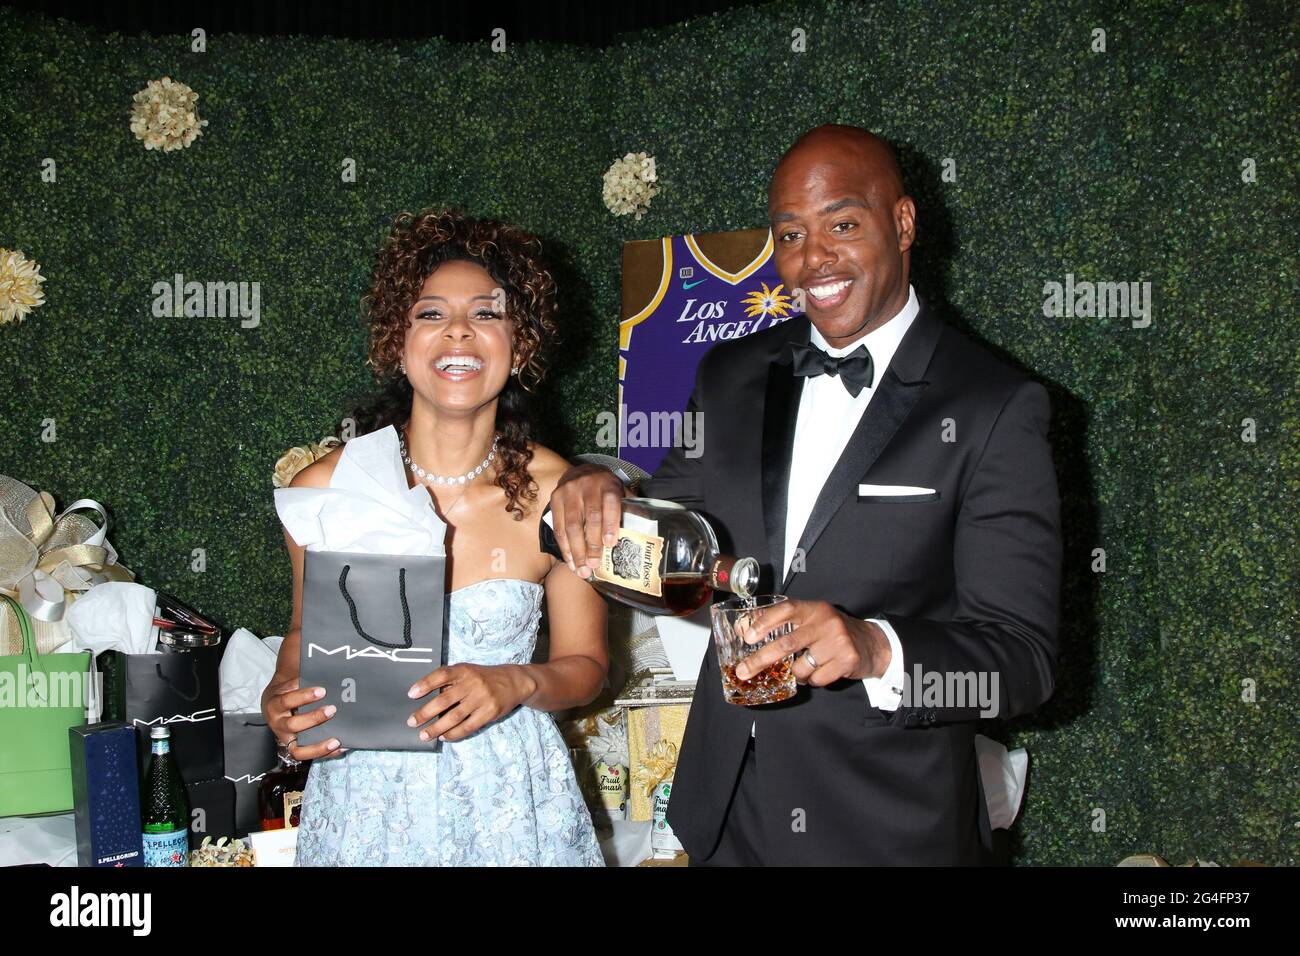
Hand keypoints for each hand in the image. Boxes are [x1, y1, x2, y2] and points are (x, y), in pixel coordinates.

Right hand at [262, 676, 345, 760]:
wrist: (276, 700)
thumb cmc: (289, 688)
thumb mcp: (290, 680)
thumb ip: (304, 676)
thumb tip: (324, 666)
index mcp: (274, 704)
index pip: (286, 701)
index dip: (303, 696)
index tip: (322, 690)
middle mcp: (277, 723)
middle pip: (292, 725)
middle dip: (313, 718)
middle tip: (332, 709)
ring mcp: (284, 738)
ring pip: (297, 748)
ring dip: (317, 745)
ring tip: (335, 740)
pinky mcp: (293, 747)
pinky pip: (306, 755)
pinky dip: (322, 753)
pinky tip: (339, 747)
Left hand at [407, 663, 536, 741]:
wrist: (515, 681)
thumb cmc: (485, 677)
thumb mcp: (468, 672)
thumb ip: (451, 682)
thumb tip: (427, 699)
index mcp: (464, 670)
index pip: (442, 675)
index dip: (425, 684)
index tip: (411, 694)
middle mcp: (473, 683)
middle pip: (445, 699)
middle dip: (425, 712)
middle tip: (412, 721)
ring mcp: (482, 698)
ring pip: (455, 716)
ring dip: (437, 728)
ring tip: (424, 735)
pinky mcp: (490, 712)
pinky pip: (468, 726)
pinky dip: (454, 733)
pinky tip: (444, 736)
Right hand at [549, 463, 624, 578]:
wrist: (579, 471)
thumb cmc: (604, 488)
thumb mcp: (619, 491)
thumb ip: (630, 508)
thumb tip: (646, 528)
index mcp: (608, 484)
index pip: (610, 503)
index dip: (610, 524)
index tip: (610, 544)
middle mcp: (588, 485)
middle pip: (591, 517)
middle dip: (592, 544)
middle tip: (594, 565)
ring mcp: (569, 491)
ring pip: (572, 524)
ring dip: (576, 550)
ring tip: (581, 569)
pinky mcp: (555, 498)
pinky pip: (558, 526)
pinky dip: (564, 546)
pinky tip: (570, 560)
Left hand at [732, 599, 889, 685]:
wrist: (872, 643)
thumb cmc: (833, 632)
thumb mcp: (812, 619)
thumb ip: (787, 622)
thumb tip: (747, 628)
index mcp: (813, 609)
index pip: (786, 610)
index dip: (765, 622)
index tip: (748, 636)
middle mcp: (825, 622)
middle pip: (787, 643)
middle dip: (761, 659)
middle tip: (744, 671)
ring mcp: (838, 641)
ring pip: (801, 667)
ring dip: (796, 673)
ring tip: (805, 667)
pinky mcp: (847, 659)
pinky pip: (817, 679)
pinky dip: (813, 680)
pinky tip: (822, 670)